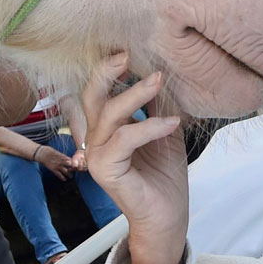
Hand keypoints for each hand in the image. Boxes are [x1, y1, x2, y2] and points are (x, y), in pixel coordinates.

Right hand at [35, 145, 76, 179]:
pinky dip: (62, 177)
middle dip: (73, 168)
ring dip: (69, 174)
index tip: (76, 165)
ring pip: (65, 171)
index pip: (70, 160)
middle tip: (75, 171)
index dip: (74, 163)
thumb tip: (65, 158)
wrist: (41, 153)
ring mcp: (57, 165)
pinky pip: (58, 174)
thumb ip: (61, 155)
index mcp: (62, 156)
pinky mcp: (53, 169)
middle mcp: (61, 161)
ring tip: (71, 176)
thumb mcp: (56, 152)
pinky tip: (64, 180)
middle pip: (69, 165)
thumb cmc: (48, 151)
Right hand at [79, 53, 186, 263]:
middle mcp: (97, 139)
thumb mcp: (165, 130)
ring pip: (108, 114)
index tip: (131, 48)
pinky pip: (124, 139)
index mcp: (108, 128)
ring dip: (135, 95)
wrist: (168, 214)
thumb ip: (158, 104)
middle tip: (127, 54)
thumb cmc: (164, 175)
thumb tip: (161, 70)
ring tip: (160, 81)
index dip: (111, 68)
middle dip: (106, 71)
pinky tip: (172, 123)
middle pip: (91, 96)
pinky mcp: (106, 171)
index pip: (101, 91)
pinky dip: (149, 127)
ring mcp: (98, 156)